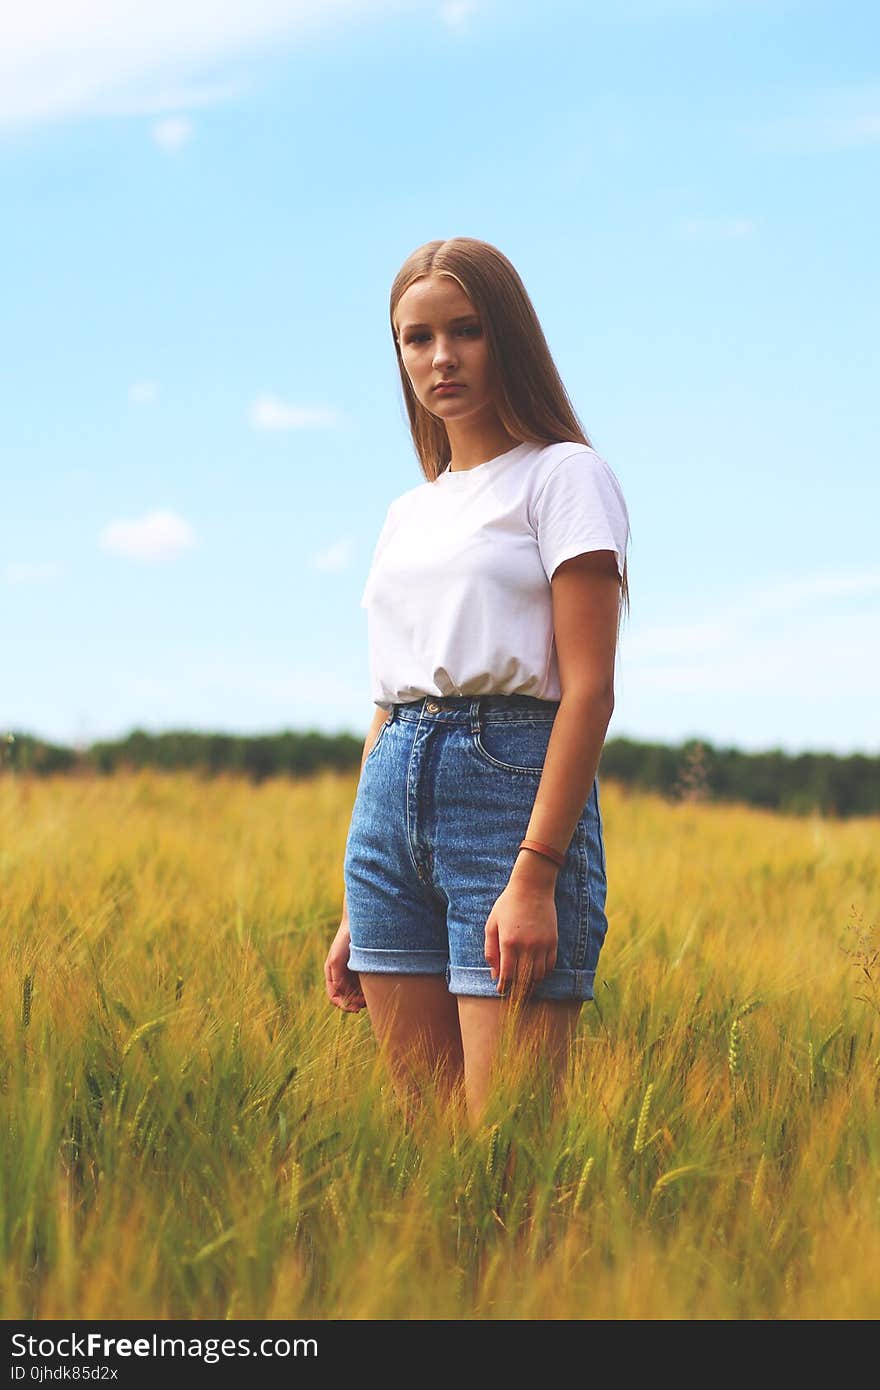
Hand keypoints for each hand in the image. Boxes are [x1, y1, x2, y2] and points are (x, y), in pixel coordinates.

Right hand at [324, 917, 365, 1011]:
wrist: (360, 923)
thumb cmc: (345, 940)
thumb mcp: (337, 959)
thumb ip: (336, 977)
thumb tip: (341, 994)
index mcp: (331, 974)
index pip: (334, 997)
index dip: (344, 1005)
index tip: (355, 1008)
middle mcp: (342, 975)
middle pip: (346, 997)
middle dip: (355, 1003)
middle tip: (366, 1004)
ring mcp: (353, 972)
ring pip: (357, 993)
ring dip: (363, 998)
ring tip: (371, 997)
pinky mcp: (364, 968)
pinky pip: (366, 985)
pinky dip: (370, 990)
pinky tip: (376, 989)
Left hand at [483, 861, 557, 996]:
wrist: (532, 887)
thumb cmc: (508, 904)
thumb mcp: (492, 924)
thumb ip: (490, 950)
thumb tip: (494, 973)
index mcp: (508, 942)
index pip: (507, 975)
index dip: (504, 987)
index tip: (501, 991)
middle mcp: (526, 946)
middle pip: (524, 979)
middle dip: (517, 991)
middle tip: (513, 996)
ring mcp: (542, 945)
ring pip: (539, 976)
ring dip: (531, 985)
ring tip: (525, 988)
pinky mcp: (553, 941)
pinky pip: (551, 966)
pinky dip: (544, 974)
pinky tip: (537, 975)